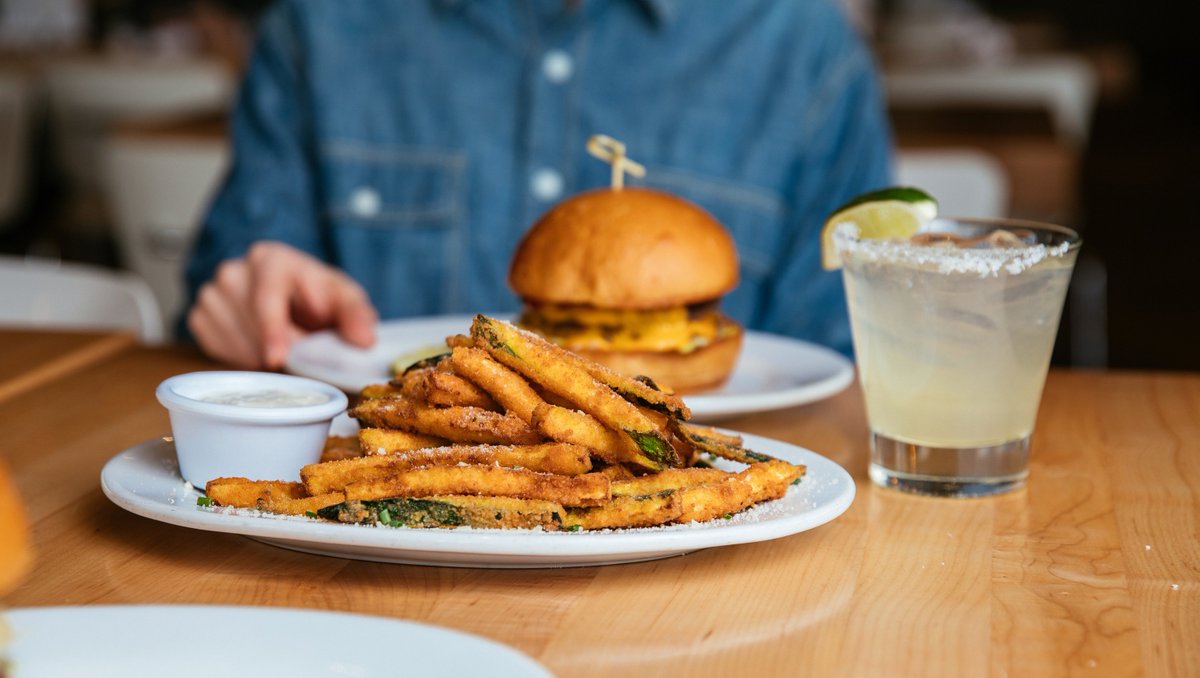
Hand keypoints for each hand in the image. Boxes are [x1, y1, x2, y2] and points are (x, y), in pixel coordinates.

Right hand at [187, 241, 377, 368]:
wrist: (295, 302)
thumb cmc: (320, 298)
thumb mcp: (346, 301)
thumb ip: (357, 316)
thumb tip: (365, 339)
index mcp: (270, 258)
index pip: (266, 296)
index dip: (271, 330)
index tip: (276, 359)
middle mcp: (234, 270)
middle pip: (247, 322)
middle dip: (275, 348)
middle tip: (298, 362)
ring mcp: (212, 293)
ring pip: (230, 339)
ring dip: (259, 356)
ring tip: (282, 351)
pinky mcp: (201, 317)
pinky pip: (216, 348)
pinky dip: (240, 358)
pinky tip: (260, 349)